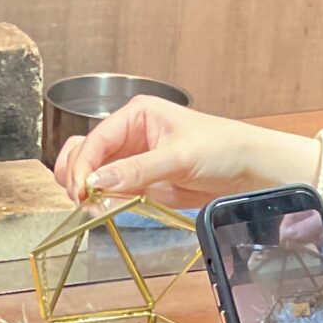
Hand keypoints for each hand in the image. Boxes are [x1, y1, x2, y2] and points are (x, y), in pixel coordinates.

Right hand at [54, 97, 317, 207]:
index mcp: (136, 115)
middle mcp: (130, 135)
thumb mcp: (178, 157)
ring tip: (87, 204)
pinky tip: (100, 208)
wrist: (247, 170)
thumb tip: (99, 180)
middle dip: (76, 173)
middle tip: (80, 198)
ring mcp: (133, 160)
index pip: (96, 139)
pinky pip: (110, 190)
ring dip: (84, 187)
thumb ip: (137, 170)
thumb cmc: (221, 148)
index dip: (83, 164)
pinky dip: (100, 200)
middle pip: (85, 151)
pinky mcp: (140, 183)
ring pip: (93, 172)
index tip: (81, 189)